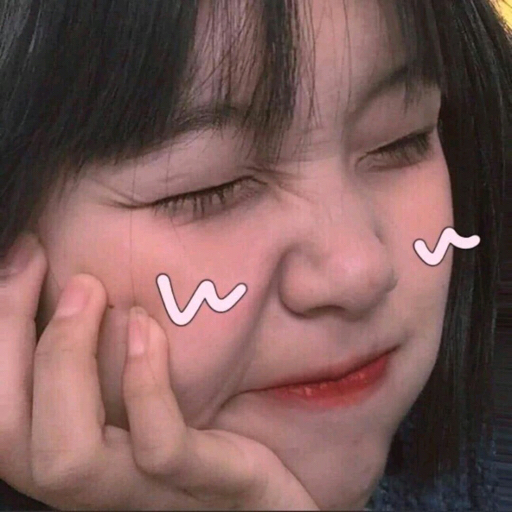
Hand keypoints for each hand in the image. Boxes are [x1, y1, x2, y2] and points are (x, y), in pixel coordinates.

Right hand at [0, 232, 318, 510]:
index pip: (1, 411)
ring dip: (66, 357)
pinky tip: (145, 327)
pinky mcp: (206, 484)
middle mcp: (93, 487)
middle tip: (36, 260)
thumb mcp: (141, 399)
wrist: (261, 497)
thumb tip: (75, 294)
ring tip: (87, 289)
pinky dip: (143, 383)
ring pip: (70, 454)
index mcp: (75, 457)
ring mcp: (147, 493)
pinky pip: (160, 447)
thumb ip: (104, 366)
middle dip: (10, 335)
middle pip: (12, 434)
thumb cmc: (198, 436)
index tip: (21, 258)